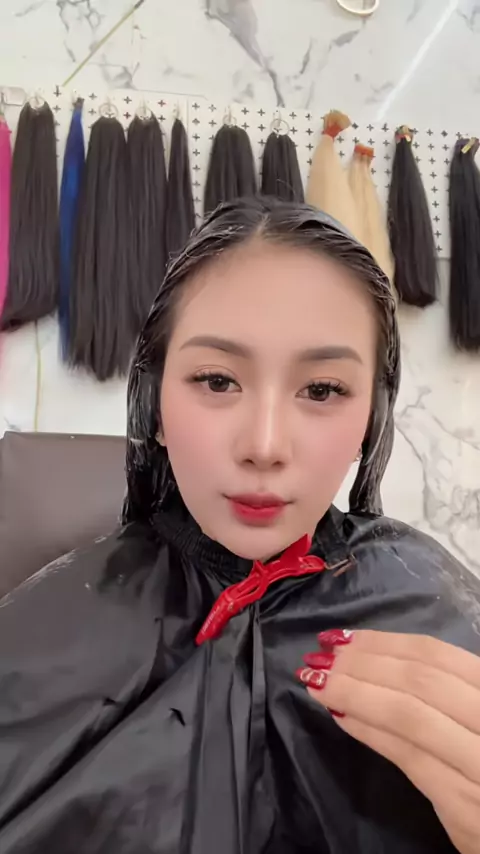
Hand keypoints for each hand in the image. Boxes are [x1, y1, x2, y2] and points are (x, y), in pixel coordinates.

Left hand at [296, 629, 479, 853]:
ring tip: (318, 681)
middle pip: (418, 680)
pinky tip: (341, 716)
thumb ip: (446, 691)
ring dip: (355, 692)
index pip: (436, 655)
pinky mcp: (463, 802)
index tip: (345, 637)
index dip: (384, 643)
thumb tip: (376, 660)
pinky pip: (406, 756)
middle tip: (322, 655)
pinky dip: (369, 731)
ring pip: (408, 714)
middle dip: (363, 663)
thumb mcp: (477, 713)